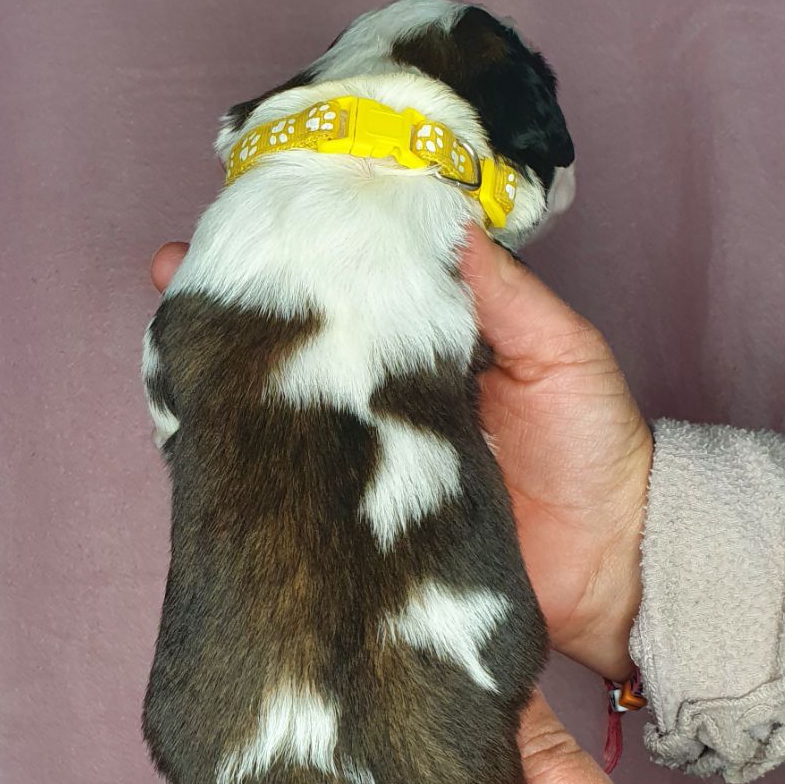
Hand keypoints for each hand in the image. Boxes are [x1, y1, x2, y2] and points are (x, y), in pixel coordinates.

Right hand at [150, 232, 651, 679]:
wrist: (612, 564)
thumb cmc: (595, 448)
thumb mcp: (561, 353)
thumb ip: (504, 295)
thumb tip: (447, 219)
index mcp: (433, 350)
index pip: (359, 291)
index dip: (308, 256)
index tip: (251, 219)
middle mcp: (389, 398)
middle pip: (307, 346)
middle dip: (242, 307)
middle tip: (174, 268)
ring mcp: (369, 460)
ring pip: (288, 409)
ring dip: (230, 374)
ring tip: (172, 335)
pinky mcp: (360, 522)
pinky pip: (297, 486)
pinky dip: (250, 459)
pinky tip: (202, 427)